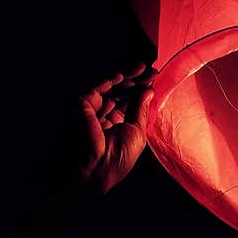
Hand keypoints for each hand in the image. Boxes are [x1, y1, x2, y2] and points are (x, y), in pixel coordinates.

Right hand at [76, 63, 155, 193]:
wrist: (99, 169)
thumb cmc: (117, 158)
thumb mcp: (136, 131)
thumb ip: (140, 109)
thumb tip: (148, 90)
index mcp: (115, 122)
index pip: (129, 100)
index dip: (142, 89)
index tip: (155, 78)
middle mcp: (103, 113)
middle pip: (121, 90)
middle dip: (137, 80)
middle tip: (152, 70)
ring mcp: (92, 108)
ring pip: (112, 85)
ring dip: (129, 75)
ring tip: (146, 68)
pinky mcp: (82, 103)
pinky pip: (100, 85)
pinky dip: (115, 77)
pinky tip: (130, 72)